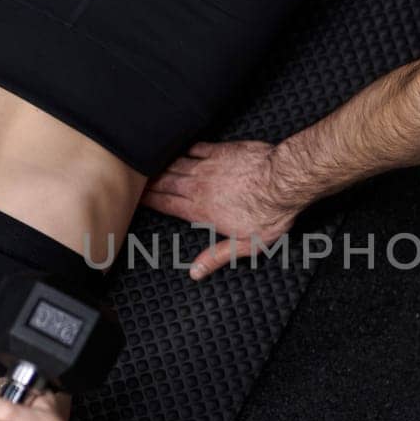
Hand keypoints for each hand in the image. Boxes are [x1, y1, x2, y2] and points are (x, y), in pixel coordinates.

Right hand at [142, 141, 298, 279]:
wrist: (284, 180)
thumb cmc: (269, 213)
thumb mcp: (246, 246)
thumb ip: (217, 257)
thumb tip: (196, 272)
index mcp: (202, 211)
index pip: (167, 204)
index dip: (149, 201)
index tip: (136, 198)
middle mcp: (199, 187)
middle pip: (166, 183)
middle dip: (149, 182)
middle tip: (135, 180)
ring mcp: (209, 166)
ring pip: (176, 165)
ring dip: (161, 165)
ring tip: (148, 165)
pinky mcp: (221, 150)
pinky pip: (195, 148)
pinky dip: (182, 149)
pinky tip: (176, 148)